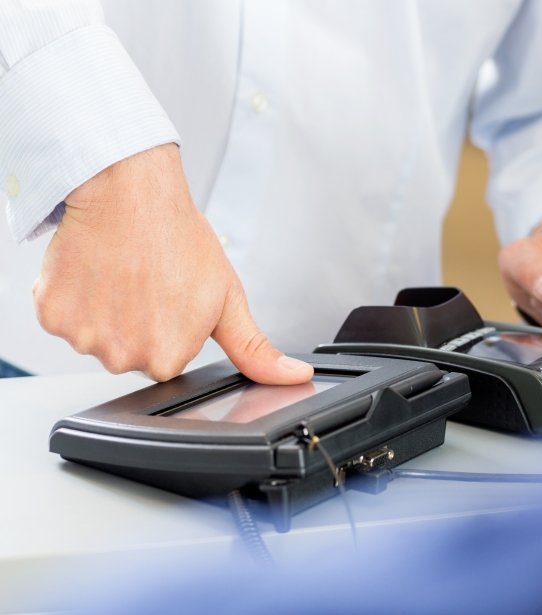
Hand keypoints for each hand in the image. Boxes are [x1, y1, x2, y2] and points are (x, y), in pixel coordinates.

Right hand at [33, 144, 312, 382]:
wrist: (130, 191)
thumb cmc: (178, 238)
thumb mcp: (228, 298)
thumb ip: (254, 349)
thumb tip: (294, 378)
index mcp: (167, 358)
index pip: (165, 359)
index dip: (170, 327)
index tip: (171, 299)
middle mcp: (123, 357)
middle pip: (130, 352)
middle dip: (138, 323)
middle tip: (148, 283)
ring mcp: (83, 338)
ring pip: (96, 335)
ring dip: (105, 310)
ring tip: (123, 273)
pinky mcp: (51, 315)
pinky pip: (64, 316)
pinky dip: (75, 296)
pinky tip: (97, 270)